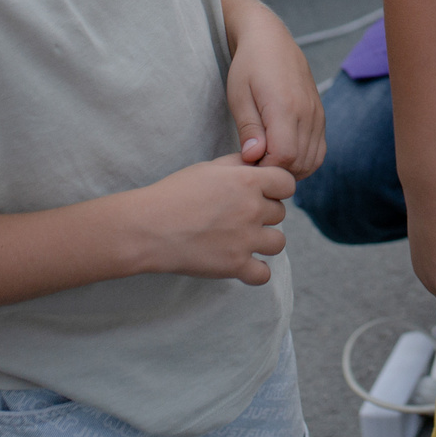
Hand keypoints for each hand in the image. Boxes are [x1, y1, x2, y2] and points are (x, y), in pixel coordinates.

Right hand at [121, 157, 294, 283]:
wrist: (148, 227)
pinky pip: (263, 274)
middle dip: (264, 213)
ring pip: (278, 242)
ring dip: (265, 241)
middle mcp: (252, 209)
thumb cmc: (174, 193)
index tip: (262, 192)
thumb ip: (239, 165)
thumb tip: (259, 163)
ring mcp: (245, 239)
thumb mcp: (209, 167)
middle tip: (239, 216)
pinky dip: (255, 271)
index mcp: (248, 181)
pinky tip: (242, 263)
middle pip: (280, 212)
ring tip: (244, 239)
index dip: (276, 187)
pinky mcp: (234, 266)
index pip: (287, 183)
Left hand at [225, 11, 325, 178]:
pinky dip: (303, 161)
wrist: (271, 40)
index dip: (265, 167)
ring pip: (312, 160)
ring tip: (267, 157)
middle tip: (254, 159)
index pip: (284, 157)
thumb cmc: (249, 66)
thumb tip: (254, 157)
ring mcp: (317, 115)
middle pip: (299, 163)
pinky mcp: (320, 116)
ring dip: (290, 168)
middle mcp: (307, 113)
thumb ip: (248, 129)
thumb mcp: (239, 96)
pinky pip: (318, 150)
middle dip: (276, 170)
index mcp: (285, 107)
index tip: (248, 159)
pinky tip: (282, 153)